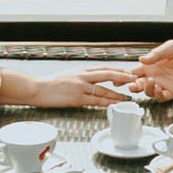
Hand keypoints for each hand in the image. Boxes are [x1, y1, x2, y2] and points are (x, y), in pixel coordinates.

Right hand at [0, 66, 122, 109]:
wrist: (37, 88)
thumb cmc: (51, 85)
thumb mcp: (68, 76)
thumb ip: (81, 78)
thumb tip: (91, 82)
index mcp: (81, 70)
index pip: (104, 68)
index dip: (117, 70)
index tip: (128, 72)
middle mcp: (83, 76)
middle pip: (108, 74)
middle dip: (123, 77)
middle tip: (135, 80)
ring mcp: (80, 86)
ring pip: (104, 89)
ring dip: (117, 93)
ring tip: (128, 98)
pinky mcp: (77, 98)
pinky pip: (95, 100)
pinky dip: (107, 102)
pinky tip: (114, 104)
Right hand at [128, 40, 172, 101]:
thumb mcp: (172, 47)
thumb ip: (156, 54)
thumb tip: (142, 59)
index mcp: (153, 64)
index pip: (137, 70)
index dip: (128, 74)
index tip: (122, 76)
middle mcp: (156, 75)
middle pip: (139, 83)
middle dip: (132, 85)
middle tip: (130, 84)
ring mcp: (163, 84)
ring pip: (148, 91)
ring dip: (145, 89)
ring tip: (150, 82)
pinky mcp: (172, 92)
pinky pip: (161, 97)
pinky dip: (157, 95)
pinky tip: (157, 89)